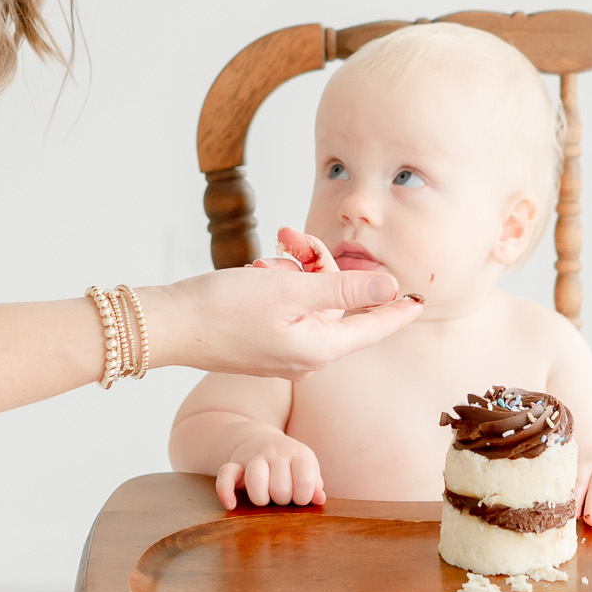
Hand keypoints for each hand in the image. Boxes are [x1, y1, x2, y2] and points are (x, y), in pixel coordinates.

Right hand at [137, 257, 421, 379]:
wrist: (170, 325)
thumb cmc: (226, 308)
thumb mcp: (292, 289)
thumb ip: (345, 287)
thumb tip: (390, 287)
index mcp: (321, 347)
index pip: (374, 327)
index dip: (397, 309)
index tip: (421, 299)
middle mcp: (306, 354)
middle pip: (337, 302)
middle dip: (320, 264)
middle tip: (293, 237)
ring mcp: (283, 349)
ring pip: (309, 298)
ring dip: (294, 268)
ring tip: (268, 253)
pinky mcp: (263, 339)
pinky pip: (286, 305)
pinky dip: (277, 282)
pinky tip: (256, 269)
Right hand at [215, 432, 324, 510]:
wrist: (261, 440)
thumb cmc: (290, 463)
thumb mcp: (307, 469)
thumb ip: (314, 485)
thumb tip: (320, 499)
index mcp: (298, 454)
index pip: (304, 481)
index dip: (303, 498)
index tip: (299, 498)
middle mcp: (276, 453)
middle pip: (280, 487)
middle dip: (281, 501)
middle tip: (281, 497)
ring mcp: (254, 457)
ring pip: (255, 479)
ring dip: (260, 498)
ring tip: (264, 500)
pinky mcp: (235, 464)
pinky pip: (225, 475)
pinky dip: (225, 491)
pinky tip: (231, 504)